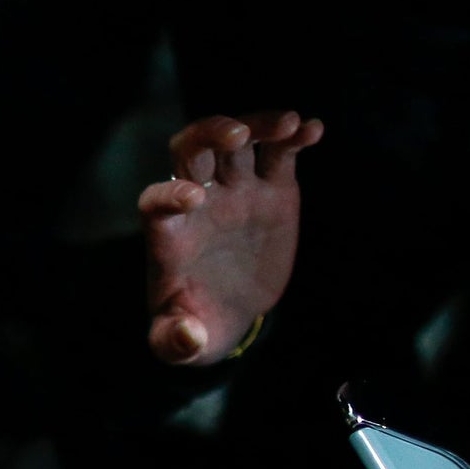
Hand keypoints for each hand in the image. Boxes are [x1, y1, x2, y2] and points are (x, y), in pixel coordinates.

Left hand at [140, 111, 320, 364]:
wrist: (226, 313)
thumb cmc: (194, 324)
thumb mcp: (179, 344)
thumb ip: (175, 341)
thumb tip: (187, 337)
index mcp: (169, 235)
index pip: (156, 201)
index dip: (168, 195)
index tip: (190, 200)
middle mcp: (197, 202)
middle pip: (192, 150)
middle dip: (210, 135)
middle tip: (237, 136)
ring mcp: (235, 192)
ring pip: (239, 142)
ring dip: (257, 125)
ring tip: (288, 124)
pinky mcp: (272, 191)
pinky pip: (279, 154)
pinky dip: (294, 138)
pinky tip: (313, 130)